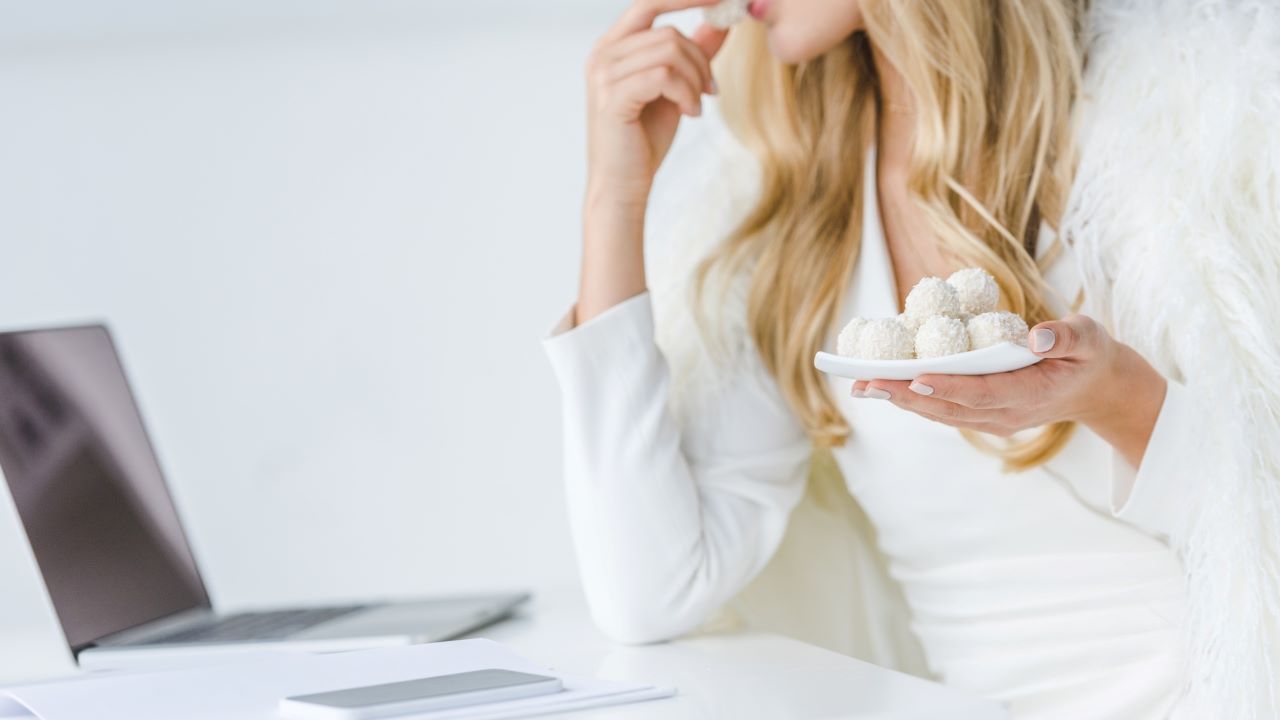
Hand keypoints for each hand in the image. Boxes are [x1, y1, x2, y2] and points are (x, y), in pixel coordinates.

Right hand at [585, 0, 728, 209]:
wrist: (623, 183)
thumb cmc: (644, 138)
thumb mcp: (675, 88)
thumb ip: (692, 53)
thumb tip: (719, 22)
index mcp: (614, 46)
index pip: (650, 2)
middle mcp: (603, 54)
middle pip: (669, 32)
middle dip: (700, 60)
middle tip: (712, 89)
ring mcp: (604, 74)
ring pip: (670, 52)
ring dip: (695, 81)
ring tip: (696, 106)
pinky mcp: (612, 97)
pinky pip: (664, 76)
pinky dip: (686, 94)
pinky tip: (689, 113)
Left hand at [851, 314, 1167, 466]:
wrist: (1094, 389)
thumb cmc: (1087, 355)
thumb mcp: (1089, 338)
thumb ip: (1067, 337)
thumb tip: (1036, 337)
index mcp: (1032, 393)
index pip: (984, 392)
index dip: (949, 387)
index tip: (916, 378)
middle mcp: (1007, 413)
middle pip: (949, 407)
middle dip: (906, 395)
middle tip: (866, 382)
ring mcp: (993, 420)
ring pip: (940, 413)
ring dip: (900, 400)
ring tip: (862, 386)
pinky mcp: (982, 417)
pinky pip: (942, 410)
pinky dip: (912, 399)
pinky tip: (883, 387)